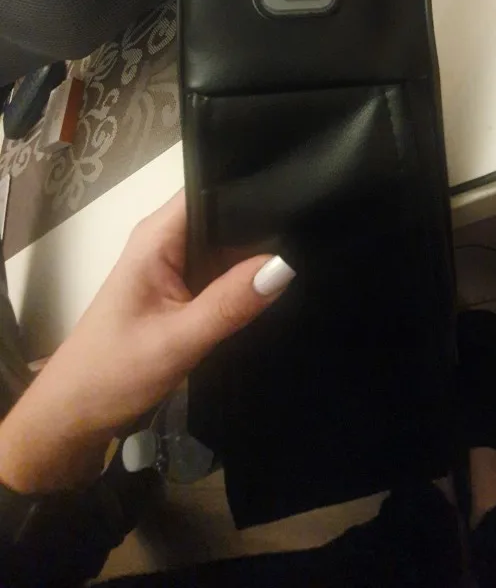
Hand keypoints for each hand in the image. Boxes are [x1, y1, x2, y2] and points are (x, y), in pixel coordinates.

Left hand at [0, 192, 294, 492]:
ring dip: (258, 254)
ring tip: (304, 260)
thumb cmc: (114, 372)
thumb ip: (231, 303)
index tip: (300, 200)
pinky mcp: (183, 288)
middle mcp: (167, 240)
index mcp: (158, 236)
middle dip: (265, 224)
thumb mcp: (179, 340)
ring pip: (229, 244)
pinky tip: (277, 287)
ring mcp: (175, 264)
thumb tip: (285, 265)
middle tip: (312, 239)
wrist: (77, 413)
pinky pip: (223, 271)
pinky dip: (244, 279)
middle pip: (227, 214)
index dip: (253, 188)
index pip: (211, 188)